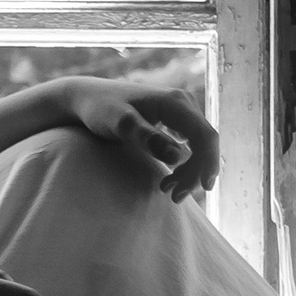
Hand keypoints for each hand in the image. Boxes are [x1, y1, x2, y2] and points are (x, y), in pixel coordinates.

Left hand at [61, 78, 220, 202]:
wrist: (87, 98)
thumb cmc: (100, 108)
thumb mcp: (119, 124)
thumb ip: (147, 138)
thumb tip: (178, 156)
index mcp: (174, 102)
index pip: (205, 135)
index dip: (208, 163)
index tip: (203, 188)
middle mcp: (183, 104)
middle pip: (205, 143)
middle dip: (196, 173)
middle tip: (174, 197)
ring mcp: (181, 112)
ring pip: (199, 147)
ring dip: (190, 172)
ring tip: (167, 190)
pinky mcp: (175, 121)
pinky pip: (190, 146)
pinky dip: (184, 165)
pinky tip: (169, 178)